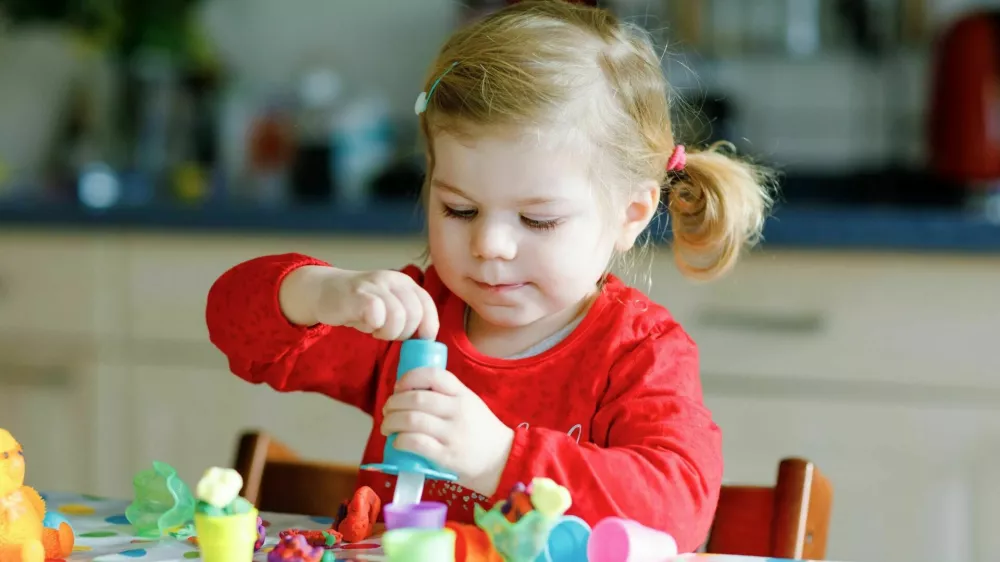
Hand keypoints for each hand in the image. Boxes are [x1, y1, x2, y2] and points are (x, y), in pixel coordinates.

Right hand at [283, 267, 438, 339]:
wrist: (324, 290)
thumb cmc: (361, 306)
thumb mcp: (390, 307)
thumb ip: (409, 318)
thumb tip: (428, 343)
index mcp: (406, 283)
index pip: (427, 306)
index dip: (427, 327)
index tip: (416, 340)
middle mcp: (393, 280)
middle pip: (415, 314)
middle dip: (403, 333)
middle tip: (387, 334)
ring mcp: (374, 285)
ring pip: (398, 316)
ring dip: (387, 332)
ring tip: (375, 329)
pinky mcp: (356, 294)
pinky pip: (375, 313)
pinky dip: (372, 326)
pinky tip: (364, 325)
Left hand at [380, 367, 513, 496]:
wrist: (502, 461)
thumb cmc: (480, 432)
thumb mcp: (470, 405)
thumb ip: (446, 396)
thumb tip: (409, 392)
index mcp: (463, 395)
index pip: (434, 375)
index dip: (410, 377)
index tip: (399, 387)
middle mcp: (458, 411)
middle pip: (417, 399)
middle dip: (393, 403)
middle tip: (387, 410)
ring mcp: (453, 434)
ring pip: (412, 420)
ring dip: (391, 422)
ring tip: (386, 427)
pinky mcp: (447, 457)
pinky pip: (417, 443)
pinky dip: (400, 441)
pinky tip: (397, 442)